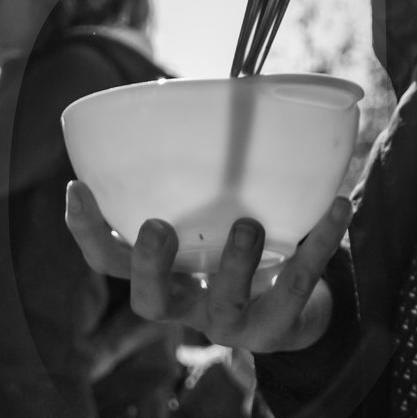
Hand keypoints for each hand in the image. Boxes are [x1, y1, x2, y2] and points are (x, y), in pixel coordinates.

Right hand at [65, 181, 349, 353]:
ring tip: (247, 223)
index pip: (109, 261)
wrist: (292, 312)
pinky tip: (339, 206)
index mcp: (160, 274)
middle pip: (149, 301)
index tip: (77, 188)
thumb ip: (195, 173)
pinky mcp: (279, 327)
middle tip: (156, 227)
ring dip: (234, 264)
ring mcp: (232, 323)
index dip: (87, 232)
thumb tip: (191, 91)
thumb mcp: (208, 216)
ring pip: (225, 305)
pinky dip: (320, 243)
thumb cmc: (235, 246)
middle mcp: (186, 304)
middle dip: (149, 266)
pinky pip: (300, 284)